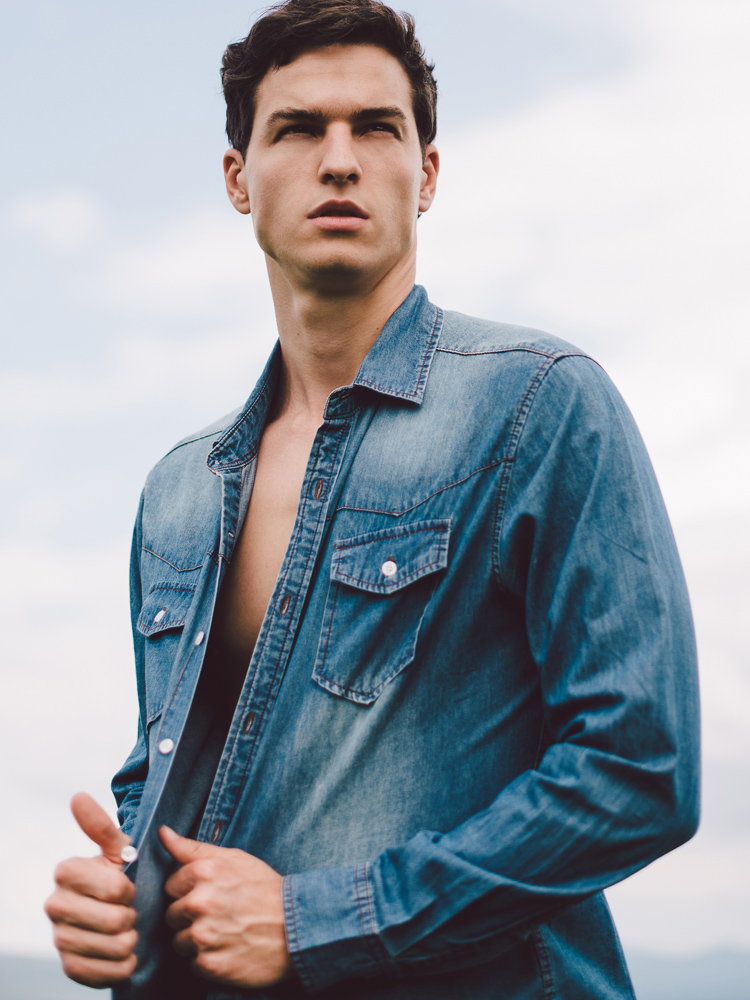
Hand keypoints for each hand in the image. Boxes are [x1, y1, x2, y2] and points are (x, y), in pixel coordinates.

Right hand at [45, 793, 137, 986]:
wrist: (116, 913)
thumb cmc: (119, 874)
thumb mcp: (117, 849)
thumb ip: (100, 825)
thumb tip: (78, 796)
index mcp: (65, 872)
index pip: (116, 887)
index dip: (129, 888)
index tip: (125, 885)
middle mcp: (54, 905)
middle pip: (116, 920)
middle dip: (131, 915)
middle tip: (128, 909)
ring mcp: (59, 939)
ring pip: (115, 947)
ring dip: (130, 939)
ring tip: (125, 929)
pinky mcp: (69, 967)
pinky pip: (108, 972)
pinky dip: (124, 964)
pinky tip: (121, 951)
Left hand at [161, 826, 294, 987]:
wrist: (297, 926)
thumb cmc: (265, 889)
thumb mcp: (233, 858)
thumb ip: (192, 847)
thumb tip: (163, 833)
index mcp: (203, 872)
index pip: (171, 886)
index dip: (189, 891)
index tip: (211, 894)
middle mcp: (199, 903)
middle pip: (172, 915)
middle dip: (190, 916)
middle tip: (219, 914)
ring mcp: (204, 936)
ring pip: (179, 942)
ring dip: (197, 941)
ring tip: (225, 933)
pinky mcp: (210, 965)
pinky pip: (193, 964)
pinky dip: (209, 960)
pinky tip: (229, 949)